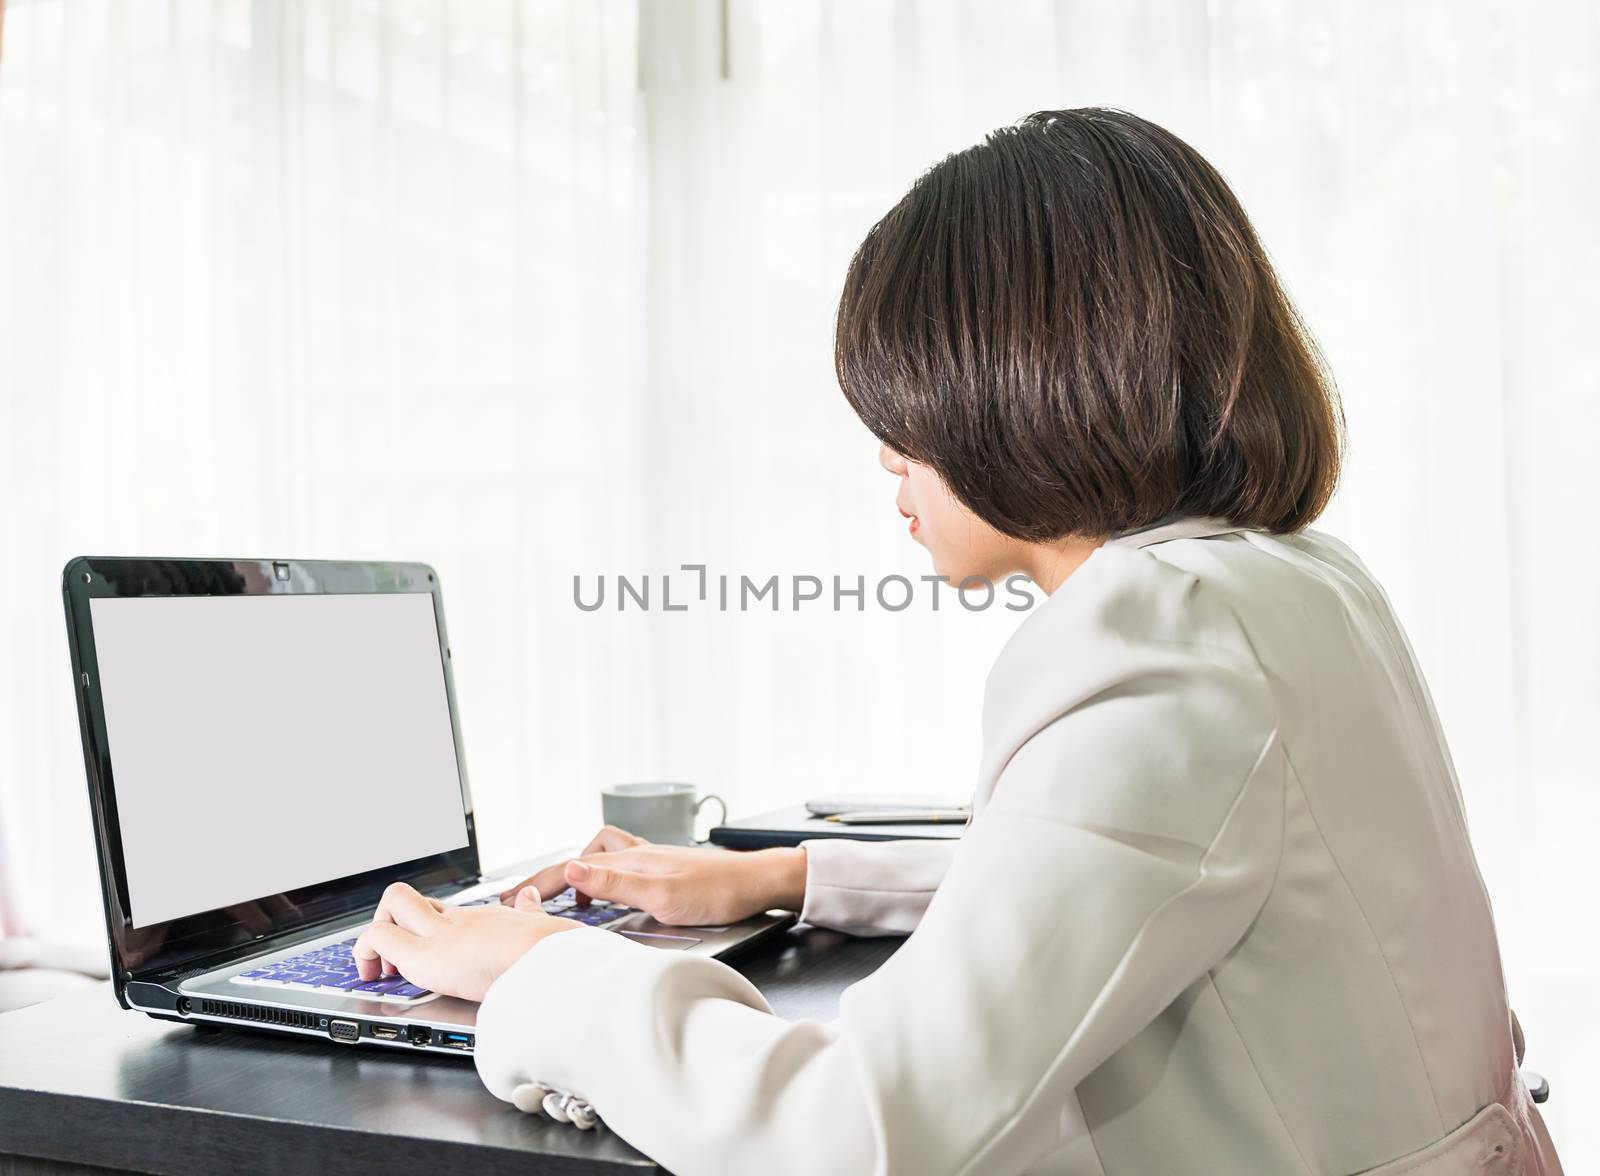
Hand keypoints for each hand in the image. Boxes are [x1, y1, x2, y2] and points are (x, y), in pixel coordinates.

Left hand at [353, 882, 580, 1002]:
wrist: (555, 961)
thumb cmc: (558, 953)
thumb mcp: (543, 928)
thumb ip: (531, 914)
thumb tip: (530, 897)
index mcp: (488, 920)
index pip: (447, 910)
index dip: (426, 922)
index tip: (422, 940)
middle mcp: (461, 918)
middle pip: (413, 897)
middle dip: (396, 922)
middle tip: (397, 959)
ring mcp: (442, 932)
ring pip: (393, 901)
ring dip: (378, 934)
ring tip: (383, 970)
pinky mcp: (425, 955)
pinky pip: (378, 936)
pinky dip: (367, 954)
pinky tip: (377, 977)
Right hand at [498, 825, 807, 926]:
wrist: (758, 883)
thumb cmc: (719, 892)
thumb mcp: (663, 896)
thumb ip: (615, 884)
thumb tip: (571, 868)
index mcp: (631, 861)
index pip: (571, 868)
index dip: (537, 884)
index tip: (508, 899)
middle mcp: (637, 855)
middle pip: (579, 859)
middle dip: (549, 876)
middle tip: (524, 896)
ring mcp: (651, 860)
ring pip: (600, 856)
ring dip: (577, 871)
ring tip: (567, 898)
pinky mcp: (664, 869)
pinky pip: (620, 864)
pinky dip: (603, 873)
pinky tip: (610, 892)